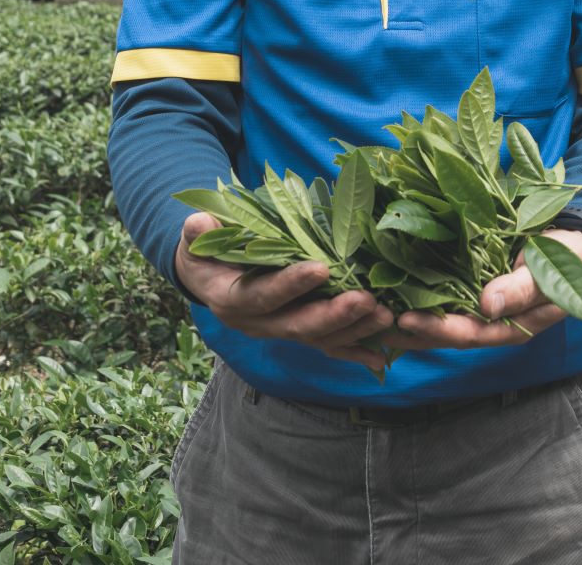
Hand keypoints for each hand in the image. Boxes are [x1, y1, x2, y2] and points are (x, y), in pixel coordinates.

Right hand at [174, 212, 394, 371]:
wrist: (208, 275)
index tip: (321, 268)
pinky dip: (354, 351)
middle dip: (333, 315)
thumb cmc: (205, 250)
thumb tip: (199, 224)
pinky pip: (327, 347)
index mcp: (231, 300)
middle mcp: (256, 324)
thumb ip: (199, 232)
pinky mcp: (297, 332)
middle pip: (297, 326)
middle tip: (367, 299)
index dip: (289, 285)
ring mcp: (278, 331)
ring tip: (385, 314)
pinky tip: (380, 355)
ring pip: (318, 339)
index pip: (262, 296)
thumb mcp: (196, 238)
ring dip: (353, 330)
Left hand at [381, 229, 581, 350]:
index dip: (434, 328)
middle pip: (443, 333)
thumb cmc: (572, 258)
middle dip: (406, 331)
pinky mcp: (473, 290)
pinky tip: (387, 292)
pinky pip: (441, 299)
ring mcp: (482, 309)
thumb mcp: (553, 269)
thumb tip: (487, 305)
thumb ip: (522, 288)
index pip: (467, 333)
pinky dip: (415, 297)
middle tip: (369, 322)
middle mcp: (492, 323)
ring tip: (367, 313)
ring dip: (404, 319)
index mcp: (513, 326)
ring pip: (437, 319)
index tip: (403, 320)